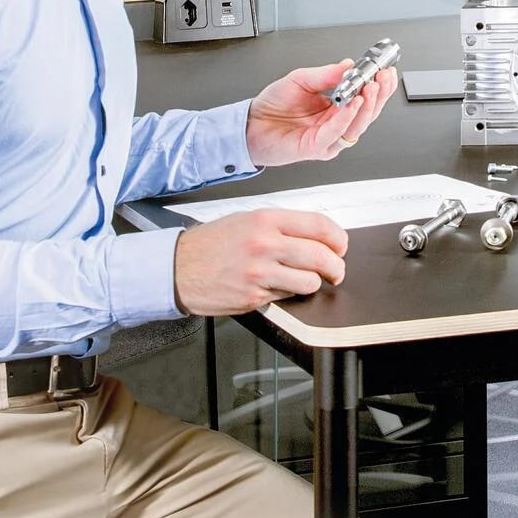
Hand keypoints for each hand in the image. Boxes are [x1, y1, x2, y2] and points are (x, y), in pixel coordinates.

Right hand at [174, 208, 349, 315]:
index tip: (341, 245)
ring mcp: (260, 273)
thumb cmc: (210, 244)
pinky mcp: (255, 297)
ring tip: (307, 280)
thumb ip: (281, 226)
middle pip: (321, 256)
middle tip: (336, 270)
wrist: (177, 268)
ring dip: (314, 284)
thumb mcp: (246, 220)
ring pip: (310, 282)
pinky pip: (288, 297)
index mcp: (265, 220)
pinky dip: (289, 294)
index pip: (319, 225)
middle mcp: (265, 244)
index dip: (338, 238)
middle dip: (336, 267)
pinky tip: (278, 287)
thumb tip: (316, 236)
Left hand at [245, 57, 397, 167]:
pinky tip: (352, 103)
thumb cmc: (272, 106)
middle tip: (382, 78)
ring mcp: (328, 138)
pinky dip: (346, 118)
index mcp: (335, 109)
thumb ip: (325, 74)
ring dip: (367, 106)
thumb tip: (348, 65)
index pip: (365, 98)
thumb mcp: (301, 79)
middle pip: (367, 113)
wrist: (250, 124)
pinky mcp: (317, 147)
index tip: (384, 70)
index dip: (378, 86)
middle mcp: (335, 124)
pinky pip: (337, 133)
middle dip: (379, 95)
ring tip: (371, 88)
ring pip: (357, 125)